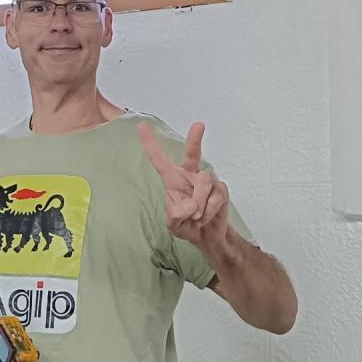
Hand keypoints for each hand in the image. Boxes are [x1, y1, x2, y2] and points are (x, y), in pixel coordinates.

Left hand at [138, 120, 229, 249]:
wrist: (207, 236)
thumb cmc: (186, 225)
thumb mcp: (173, 224)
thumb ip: (175, 215)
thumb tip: (191, 204)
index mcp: (172, 179)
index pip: (159, 159)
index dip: (150, 143)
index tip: (141, 125)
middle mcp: (190, 175)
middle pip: (192, 153)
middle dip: (195, 139)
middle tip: (199, 124)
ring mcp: (206, 181)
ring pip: (204, 182)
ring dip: (199, 203)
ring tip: (196, 216)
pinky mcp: (220, 189)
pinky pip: (216, 195)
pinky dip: (209, 210)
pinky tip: (205, 217)